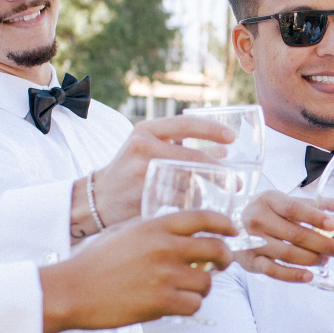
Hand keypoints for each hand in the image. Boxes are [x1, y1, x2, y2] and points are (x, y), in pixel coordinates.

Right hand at [41, 209, 234, 331]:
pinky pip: (194, 304)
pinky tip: (174, 304)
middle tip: (222, 265)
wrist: (71, 290)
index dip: (225, 223)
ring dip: (201, 288)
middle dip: (225, 258)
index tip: (233, 231)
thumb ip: (155, 230)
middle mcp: (165, 247)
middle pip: (216, 248)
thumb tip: (184, 235)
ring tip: (185, 290)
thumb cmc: (95, 262)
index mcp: (156, 226)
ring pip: (207, 281)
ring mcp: (164, 274)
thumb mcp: (125, 232)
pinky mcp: (162, 301)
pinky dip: (189, 306)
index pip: (204, 218)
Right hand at [80, 116, 233, 231]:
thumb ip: (179, 144)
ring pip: (189, 181)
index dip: (212, 130)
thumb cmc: (129, 171)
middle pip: (192, 158)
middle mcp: (142, 147)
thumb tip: (225, 149)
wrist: (95, 199)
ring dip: (211, 190)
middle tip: (237, 182)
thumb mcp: (146, 147)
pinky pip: (180, 201)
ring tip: (226, 196)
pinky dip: (196, 205)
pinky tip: (207, 208)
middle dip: (220, 171)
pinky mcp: (144, 197)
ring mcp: (142, 173)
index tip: (232, 139)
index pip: (185, 124)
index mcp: (145, 130)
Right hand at [233, 190, 333, 283]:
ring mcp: (252, 241)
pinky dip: (291, 275)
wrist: (234, 226)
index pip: (294, 208)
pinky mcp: (250, 260)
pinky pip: (272, 270)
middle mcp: (258, 218)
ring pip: (286, 253)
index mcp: (270, 199)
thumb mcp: (292, 202)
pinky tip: (309, 276)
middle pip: (294, 234)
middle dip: (322, 244)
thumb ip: (322, 204)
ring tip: (327, 261)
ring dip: (310, 259)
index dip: (315, 217)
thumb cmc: (271, 212)